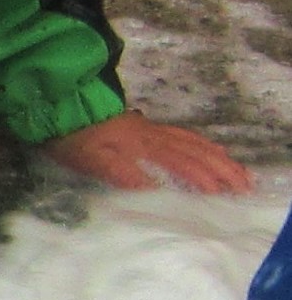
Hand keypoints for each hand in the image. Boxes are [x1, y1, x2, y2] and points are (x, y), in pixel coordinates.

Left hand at [43, 110, 253, 194]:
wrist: (56, 104)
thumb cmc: (70, 137)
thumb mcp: (89, 159)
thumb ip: (120, 172)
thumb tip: (153, 188)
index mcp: (141, 146)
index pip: (180, 164)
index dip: (202, 179)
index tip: (223, 195)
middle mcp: (151, 136)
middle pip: (194, 152)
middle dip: (221, 170)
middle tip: (244, 186)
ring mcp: (148, 128)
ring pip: (191, 142)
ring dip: (217, 158)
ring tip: (236, 171)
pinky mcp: (142, 126)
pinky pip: (181, 134)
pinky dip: (200, 143)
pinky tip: (206, 148)